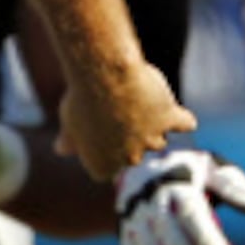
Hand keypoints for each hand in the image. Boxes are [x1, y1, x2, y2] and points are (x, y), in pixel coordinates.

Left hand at [59, 58, 195, 181]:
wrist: (103, 75)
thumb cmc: (81, 98)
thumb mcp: (69, 120)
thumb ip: (70, 139)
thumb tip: (61, 150)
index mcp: (102, 166)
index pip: (107, 168)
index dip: (105, 151)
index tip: (100, 134)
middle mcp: (130, 159)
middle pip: (135, 154)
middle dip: (129, 138)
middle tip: (118, 113)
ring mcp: (152, 140)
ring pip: (158, 140)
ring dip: (153, 128)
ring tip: (143, 106)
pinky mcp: (170, 118)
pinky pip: (184, 123)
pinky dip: (182, 119)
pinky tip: (178, 113)